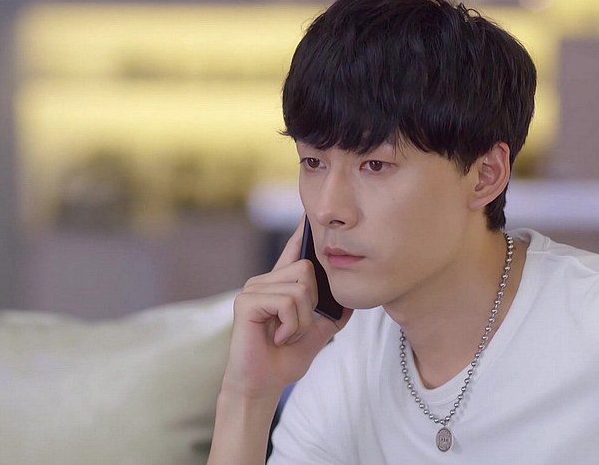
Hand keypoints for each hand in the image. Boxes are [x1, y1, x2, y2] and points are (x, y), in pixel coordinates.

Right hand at [221, 220, 352, 399]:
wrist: (262, 384)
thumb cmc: (284, 359)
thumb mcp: (317, 334)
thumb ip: (332, 314)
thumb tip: (352, 300)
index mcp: (280, 284)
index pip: (294, 249)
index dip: (303, 232)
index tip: (309, 213)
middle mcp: (264, 280)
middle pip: (308, 270)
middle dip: (312, 305)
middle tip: (295, 328)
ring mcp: (253, 289)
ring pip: (301, 288)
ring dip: (302, 320)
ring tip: (285, 334)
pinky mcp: (246, 301)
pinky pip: (287, 302)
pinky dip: (291, 325)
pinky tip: (277, 337)